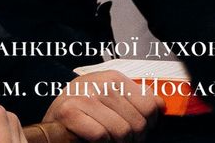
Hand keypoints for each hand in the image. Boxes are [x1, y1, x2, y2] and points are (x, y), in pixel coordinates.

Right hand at [43, 71, 160, 140]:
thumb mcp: (113, 99)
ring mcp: (84, 96)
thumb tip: (161, 106)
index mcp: (113, 78)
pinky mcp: (70, 112)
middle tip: (120, 139)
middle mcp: (99, 83)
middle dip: (132, 138)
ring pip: (122, 131)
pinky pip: (101, 135)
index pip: (150, 105)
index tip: (137, 129)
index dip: (148, 124)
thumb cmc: (85, 113)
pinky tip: (92, 138)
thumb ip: (137, 100)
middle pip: (138, 122)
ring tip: (107, 139)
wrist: (53, 121)